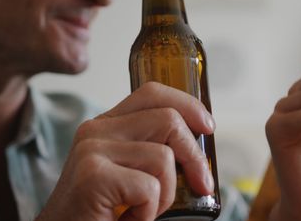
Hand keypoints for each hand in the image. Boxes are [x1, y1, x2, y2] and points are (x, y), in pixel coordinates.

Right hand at [36, 82, 215, 220]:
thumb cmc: (100, 213)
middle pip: (168, 118)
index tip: (208, 128)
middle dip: (194, 155)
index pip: (152, 93)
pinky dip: (149, 211)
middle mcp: (96, 130)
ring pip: (164, 156)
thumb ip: (149, 149)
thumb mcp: (127, 173)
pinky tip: (128, 220)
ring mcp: (92, 150)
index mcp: (105, 126)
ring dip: (166, 194)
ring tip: (143, 211)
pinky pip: (150, 186)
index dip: (188, 104)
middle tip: (201, 184)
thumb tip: (200, 138)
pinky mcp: (94, 176)